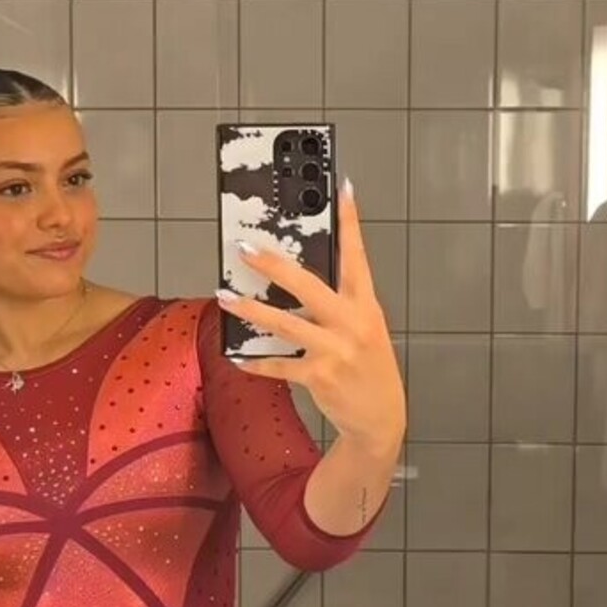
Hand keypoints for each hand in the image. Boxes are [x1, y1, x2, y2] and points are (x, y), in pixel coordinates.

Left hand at [217, 179, 405, 453]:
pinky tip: (237, 356)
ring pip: (284, 323)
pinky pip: (279, 364)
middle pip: (308, 285)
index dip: (350, 222)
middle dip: (273, 265)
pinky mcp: (320, 375)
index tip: (343, 189)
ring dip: (250, 309)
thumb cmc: (369, 367)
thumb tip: (298, 280)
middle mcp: (352, 323)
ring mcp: (336, 349)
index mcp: (366, 305)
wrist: (381, 418)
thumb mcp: (365, 328)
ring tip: (225, 295)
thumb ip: (339, 304)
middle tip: (245, 248)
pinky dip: (256, 362)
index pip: (357, 256)